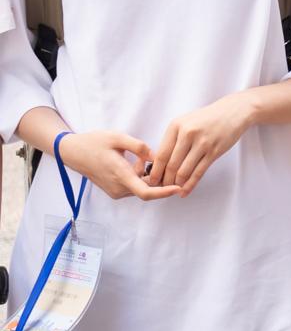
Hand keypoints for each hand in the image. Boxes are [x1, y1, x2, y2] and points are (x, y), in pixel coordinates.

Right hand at [57, 130, 174, 200]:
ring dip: (148, 175)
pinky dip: (140, 176)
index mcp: (120, 175)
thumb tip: (157, 157)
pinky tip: (135, 162)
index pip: (146, 192)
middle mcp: (118, 188)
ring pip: (141, 187)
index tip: (179, 187)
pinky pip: (134, 186)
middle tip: (157, 159)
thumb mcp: (118, 138)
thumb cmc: (94, 142)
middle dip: (158, 177)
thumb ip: (140, 147)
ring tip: (140, 157)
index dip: (164, 192)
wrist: (72, 151)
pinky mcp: (114, 190)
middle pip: (147, 189)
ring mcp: (115, 191)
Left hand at [153, 94, 257, 194]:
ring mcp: (203, 142)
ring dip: (177, 184)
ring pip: (184, 170)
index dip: (155, 171)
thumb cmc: (206, 118)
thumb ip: (173, 139)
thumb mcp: (186, 122)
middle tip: (162, 189)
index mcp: (176, 126)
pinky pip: (199, 172)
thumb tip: (159, 162)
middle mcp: (188, 133)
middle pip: (171, 164)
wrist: (233, 111)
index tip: (151, 181)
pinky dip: (191, 184)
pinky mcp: (215, 151)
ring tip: (173, 190)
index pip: (161, 154)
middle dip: (165, 180)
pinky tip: (185, 191)